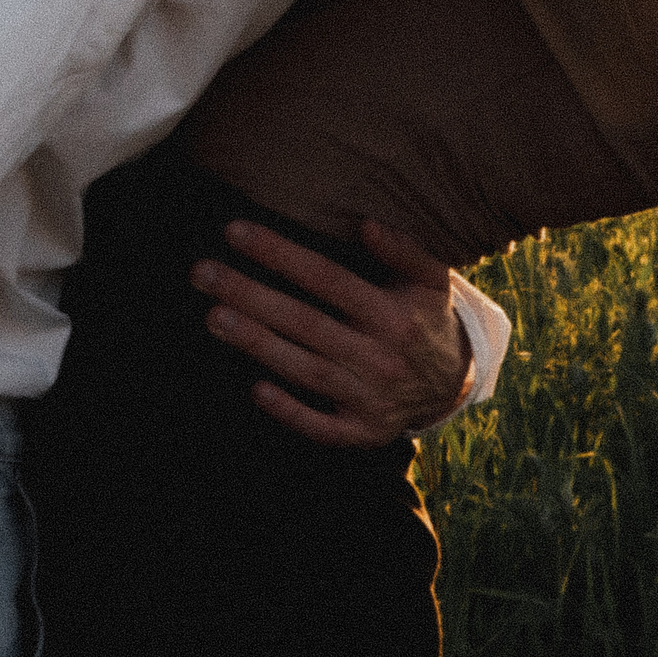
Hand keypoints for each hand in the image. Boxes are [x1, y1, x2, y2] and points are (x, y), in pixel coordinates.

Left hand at [190, 217, 472, 447]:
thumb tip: (365, 224)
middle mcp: (380, 356)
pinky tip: (255, 389)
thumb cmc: (426, 318)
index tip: (234, 232)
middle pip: (304, 322)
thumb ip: (402, 249)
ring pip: (304, 370)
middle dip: (249, 295)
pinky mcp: (364, 432)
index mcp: (392, 314)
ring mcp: (371, 398)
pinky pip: (322, 425)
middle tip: (201, 273)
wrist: (455, 385)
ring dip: (256, 344)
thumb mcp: (430, 278)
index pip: (326, 277)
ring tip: (213, 317)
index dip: (279, 254)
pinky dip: (290, 411)